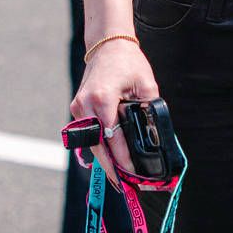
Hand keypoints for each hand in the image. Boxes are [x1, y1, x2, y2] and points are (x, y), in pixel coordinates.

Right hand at [72, 37, 158, 176]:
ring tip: (118, 179)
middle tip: (124, 186)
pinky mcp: (77, 109)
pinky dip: (98, 148)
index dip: (123, 159)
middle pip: (98, 145)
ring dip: (104, 161)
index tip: (133, 174)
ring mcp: (78, 108)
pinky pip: (87, 134)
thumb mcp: (147, 83)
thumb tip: (155, 135)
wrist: (107, 45)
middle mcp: (86, 105)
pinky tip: (107, 163)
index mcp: (103, 98)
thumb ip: (150, 108)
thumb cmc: (129, 62)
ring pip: (91, 142)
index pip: (113, 137)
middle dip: (111, 168)